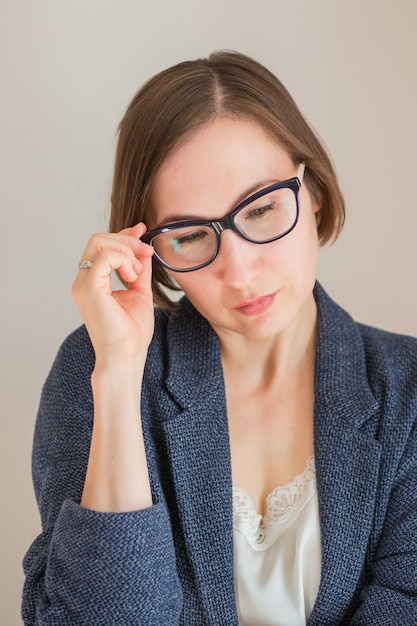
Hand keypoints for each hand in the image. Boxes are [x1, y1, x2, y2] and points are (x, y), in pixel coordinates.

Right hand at [71, 223, 154, 366]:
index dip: (123, 234)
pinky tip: (133, 277)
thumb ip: (139, 270)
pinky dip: (124, 260)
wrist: (126, 356)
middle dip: (127, 240)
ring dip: (127, 250)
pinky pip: (105, 256)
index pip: (101, 246)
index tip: (143, 231)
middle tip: (147, 252)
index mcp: (92, 281)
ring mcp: (83, 284)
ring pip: (100, 242)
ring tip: (138, 272)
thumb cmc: (131, 333)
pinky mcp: (89, 288)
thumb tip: (144, 248)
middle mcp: (83, 280)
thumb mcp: (139, 292)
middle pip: (99, 239)